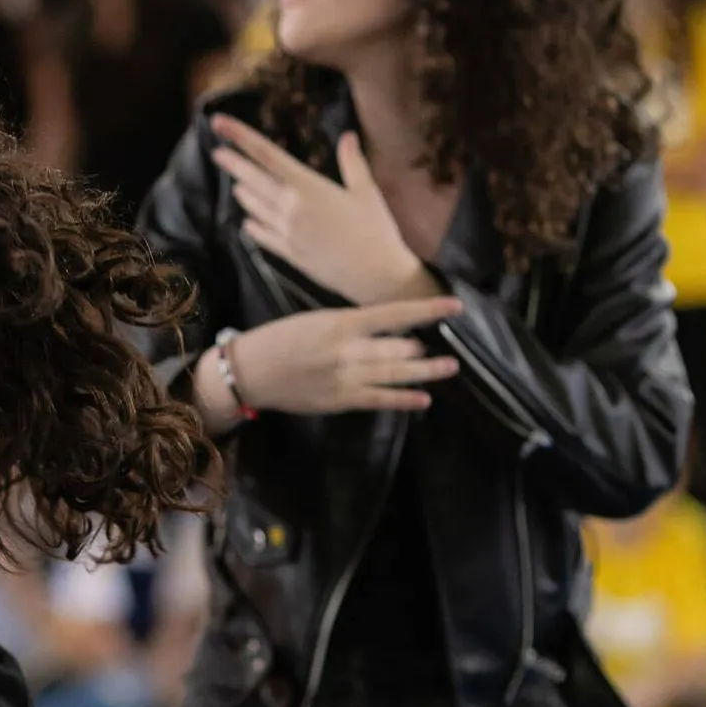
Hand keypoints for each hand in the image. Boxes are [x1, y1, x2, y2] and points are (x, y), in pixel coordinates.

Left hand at [212, 116, 429, 305]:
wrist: (376, 277)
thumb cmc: (377, 231)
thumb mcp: (366, 191)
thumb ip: (352, 162)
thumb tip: (347, 135)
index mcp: (308, 187)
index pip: (267, 155)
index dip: (241, 137)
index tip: (219, 124)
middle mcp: (291, 208)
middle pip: (254, 180)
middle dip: (234, 164)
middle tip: (216, 151)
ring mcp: (287, 233)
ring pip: (256, 208)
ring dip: (244, 194)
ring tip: (236, 186)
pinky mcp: (290, 254)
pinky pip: (264, 237)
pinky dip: (254, 227)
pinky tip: (247, 223)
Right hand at [225, 295, 465, 415]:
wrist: (251, 371)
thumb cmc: (280, 339)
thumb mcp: (316, 320)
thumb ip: (350, 324)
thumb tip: (384, 328)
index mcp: (341, 323)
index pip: (394, 314)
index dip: (427, 311)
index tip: (454, 307)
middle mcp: (348, 350)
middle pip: (398, 347)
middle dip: (420, 346)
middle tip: (438, 345)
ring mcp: (346, 377)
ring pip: (394, 373)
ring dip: (424, 371)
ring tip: (449, 368)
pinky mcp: (340, 400)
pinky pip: (379, 399)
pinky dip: (403, 399)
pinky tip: (424, 399)